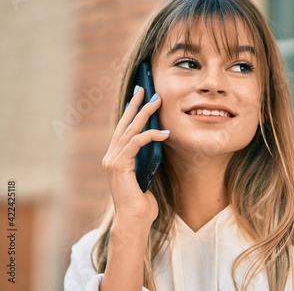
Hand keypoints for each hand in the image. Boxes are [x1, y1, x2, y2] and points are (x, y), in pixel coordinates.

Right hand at [101, 86, 168, 227]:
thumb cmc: (142, 203)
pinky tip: (165, 133)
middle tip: (145, 89)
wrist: (134, 221)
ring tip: (157, 102)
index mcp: (117, 158)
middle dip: (136, 105)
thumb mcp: (147, 176)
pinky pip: (135, 144)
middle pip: (124, 124)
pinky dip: (150, 136)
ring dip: (145, 114)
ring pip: (130, 130)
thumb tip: (159, 144)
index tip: (140, 97)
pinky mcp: (118, 166)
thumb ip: (147, 160)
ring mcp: (112, 161)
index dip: (132, 112)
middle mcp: (111, 157)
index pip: (124, 129)